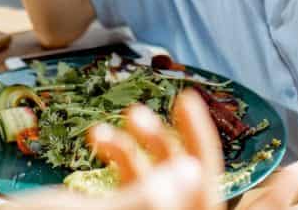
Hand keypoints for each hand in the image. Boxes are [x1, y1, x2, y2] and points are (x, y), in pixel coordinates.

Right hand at [6, 90, 223, 209]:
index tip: (183, 99)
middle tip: (135, 110)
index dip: (200, 146)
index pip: (202, 195)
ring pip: (151, 184)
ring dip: (130, 148)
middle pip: (179, 187)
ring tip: (102, 128)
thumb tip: (193, 172)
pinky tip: (95, 137)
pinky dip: (115, 159)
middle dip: (159, 143)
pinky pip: (128, 186)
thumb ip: (146, 197)